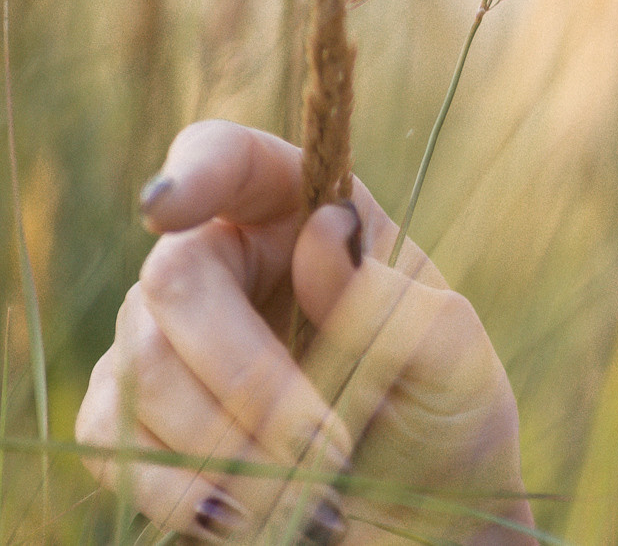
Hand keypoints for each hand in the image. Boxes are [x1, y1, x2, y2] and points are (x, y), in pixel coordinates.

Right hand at [76, 122, 528, 545]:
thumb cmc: (445, 419)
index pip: (232, 159)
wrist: (424, 521)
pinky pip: (112, 437)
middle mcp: (228, 264)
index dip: (196, 169)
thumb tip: (318, 235)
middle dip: (247, 375)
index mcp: (310, 216)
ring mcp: (169, 339)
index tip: (169, 207)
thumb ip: (392, 298)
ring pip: (145, 365)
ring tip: (307, 497)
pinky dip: (174, 484)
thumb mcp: (453, 355)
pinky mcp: (134, 419)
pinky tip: (236, 516)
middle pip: (177, 278)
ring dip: (225, 442)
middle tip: (327, 449)